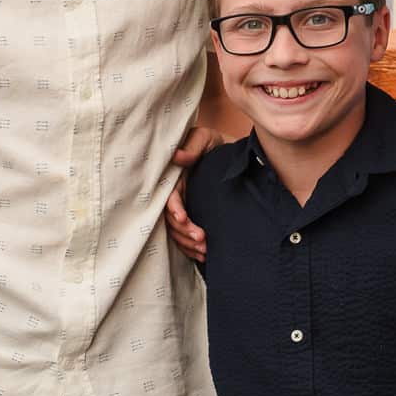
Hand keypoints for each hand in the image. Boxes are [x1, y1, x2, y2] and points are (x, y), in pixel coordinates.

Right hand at [166, 126, 221, 262]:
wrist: (226, 152)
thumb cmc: (211, 143)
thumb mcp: (203, 138)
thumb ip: (192, 148)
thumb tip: (177, 157)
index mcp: (173, 178)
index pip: (169, 197)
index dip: (175, 209)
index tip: (183, 219)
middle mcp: (175, 195)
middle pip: (172, 220)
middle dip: (185, 233)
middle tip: (203, 241)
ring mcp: (183, 206)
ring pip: (178, 232)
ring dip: (189, 244)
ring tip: (205, 252)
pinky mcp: (193, 215)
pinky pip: (185, 236)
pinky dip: (192, 248)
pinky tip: (203, 256)